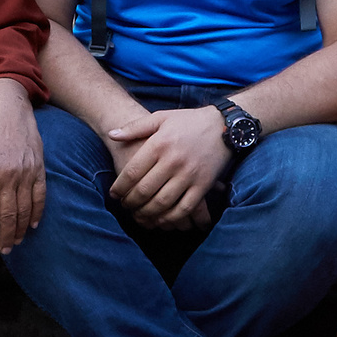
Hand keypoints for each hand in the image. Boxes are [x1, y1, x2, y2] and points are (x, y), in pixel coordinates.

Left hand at [0, 81, 45, 252]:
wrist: (9, 109)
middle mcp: (7, 175)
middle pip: (8, 214)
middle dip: (5, 236)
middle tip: (3, 250)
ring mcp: (26, 173)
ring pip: (25, 209)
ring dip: (21, 229)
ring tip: (16, 241)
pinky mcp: (39, 169)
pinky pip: (40, 197)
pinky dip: (37, 213)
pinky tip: (32, 224)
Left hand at [106, 107, 230, 229]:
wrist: (225, 125)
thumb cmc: (188, 121)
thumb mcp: (160, 118)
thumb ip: (134, 127)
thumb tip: (112, 135)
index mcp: (159, 144)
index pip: (132, 172)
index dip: (120, 187)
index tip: (114, 194)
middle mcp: (173, 161)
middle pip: (144, 190)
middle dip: (130, 203)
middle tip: (125, 206)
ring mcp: (189, 175)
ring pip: (162, 203)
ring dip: (146, 213)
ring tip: (138, 214)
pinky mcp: (203, 185)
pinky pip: (184, 208)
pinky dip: (170, 218)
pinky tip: (161, 219)